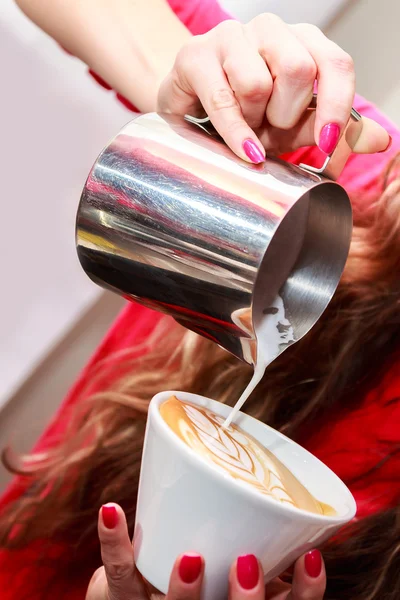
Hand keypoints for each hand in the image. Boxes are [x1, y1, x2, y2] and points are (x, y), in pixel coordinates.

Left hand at [86, 503, 325, 598]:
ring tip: (191, 558)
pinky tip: (112, 509)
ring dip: (184, 594)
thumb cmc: (199, 583)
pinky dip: (115, 541)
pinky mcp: (120, 599)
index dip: (305, 594)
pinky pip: (118, 574)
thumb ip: (266, 555)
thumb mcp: (234, 578)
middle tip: (246, 563)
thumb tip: (307, 514)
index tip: (311, 557)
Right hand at [158, 14, 389, 161]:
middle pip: (298, 69)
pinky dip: (236, 133)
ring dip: (254, 122)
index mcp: (302, 42)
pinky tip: (244, 151)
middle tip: (270, 129)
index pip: (335, 63)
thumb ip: (332, 129)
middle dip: (285, 116)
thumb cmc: (247, 117)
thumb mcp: (295, 127)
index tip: (326, 143)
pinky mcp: (195, 55)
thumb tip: (382, 139)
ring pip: (259, 83)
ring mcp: (230, 37)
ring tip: (246, 126)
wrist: (191, 115)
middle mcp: (269, 30)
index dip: (336, 105)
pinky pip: (224, 98)